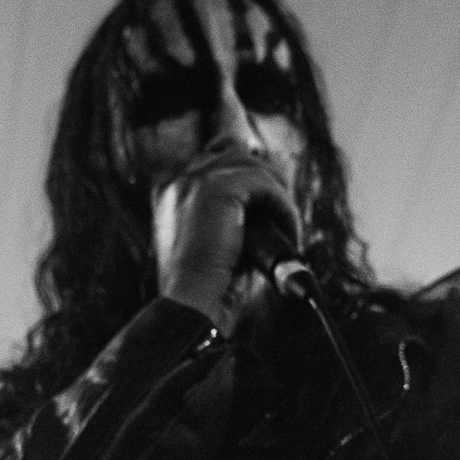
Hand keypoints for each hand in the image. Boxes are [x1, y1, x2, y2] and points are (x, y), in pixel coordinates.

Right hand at [151, 137, 301, 330]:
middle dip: (269, 181)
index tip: (270, 187)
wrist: (190, 307)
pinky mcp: (216, 190)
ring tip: (286, 231)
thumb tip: (271, 204)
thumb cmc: (206, 291)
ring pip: (256, 167)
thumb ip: (236, 219)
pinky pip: (266, 185)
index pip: (216, 155)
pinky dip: (284, 208)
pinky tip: (287, 233)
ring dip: (278, 199)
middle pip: (239, 153)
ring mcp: (195, 181)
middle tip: (285, 217)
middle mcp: (179, 180)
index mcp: (171, 192)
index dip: (247, 166)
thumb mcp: (220, 246)